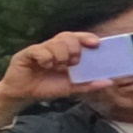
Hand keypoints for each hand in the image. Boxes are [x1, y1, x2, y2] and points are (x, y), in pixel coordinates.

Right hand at [0, 31, 114, 132]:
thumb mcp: (71, 87)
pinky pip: (39, 50)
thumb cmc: (45, 88)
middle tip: (74, 62)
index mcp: (64, 52)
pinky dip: (45, 58)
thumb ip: (88, 84)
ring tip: (57, 67)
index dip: (86, 37)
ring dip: (60, 55)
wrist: (22, 96)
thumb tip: (109, 82)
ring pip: (54, 42)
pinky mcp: (26, 54)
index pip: (77, 38)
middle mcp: (52, 48)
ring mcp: (39, 49)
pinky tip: (45, 66)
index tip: (96, 44)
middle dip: (74, 48)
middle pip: (66, 36)